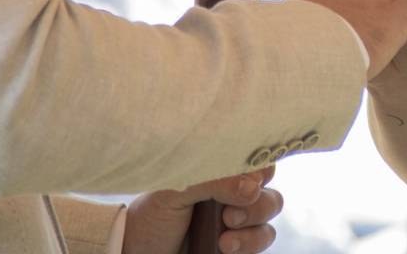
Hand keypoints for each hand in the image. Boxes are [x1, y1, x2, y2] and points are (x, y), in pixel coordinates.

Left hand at [122, 168, 281, 253]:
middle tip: (229, 215)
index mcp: (221, 174)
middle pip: (270, 193)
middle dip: (258, 204)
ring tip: (224, 240)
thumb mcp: (176, 190)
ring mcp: (238, 223)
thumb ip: (214, 180)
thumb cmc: (152, 216)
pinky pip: (261, 243)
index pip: (258, 162)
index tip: (253, 177)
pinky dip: (248, 246)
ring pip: (269, 220)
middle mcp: (233, 196)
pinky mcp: (238, 247)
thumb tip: (253, 186)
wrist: (136, 253)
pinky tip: (224, 247)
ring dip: (252, 229)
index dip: (263, 168)